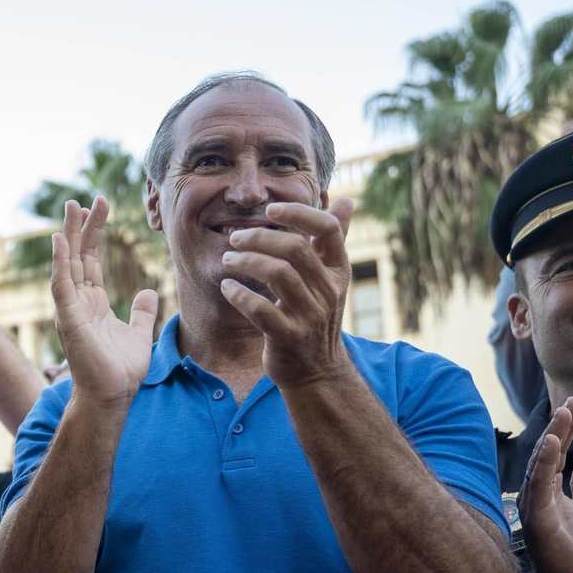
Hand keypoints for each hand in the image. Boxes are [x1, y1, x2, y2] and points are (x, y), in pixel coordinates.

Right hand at [48, 197, 158, 408]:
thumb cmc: (121, 371)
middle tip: (85, 199)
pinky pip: (62, 284)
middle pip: (78, 255)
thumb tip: (150, 291)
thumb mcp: (138, 333)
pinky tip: (60, 239)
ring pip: (68, 264)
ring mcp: (71, 310)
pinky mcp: (69, 319)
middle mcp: (78, 302)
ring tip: (72, 209)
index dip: (94, 233)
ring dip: (69, 236)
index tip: (100, 207)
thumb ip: (142, 311)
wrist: (113, 396)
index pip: (90, 260)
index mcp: (92, 303)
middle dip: (81, 226)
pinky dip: (60, 261)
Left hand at [219, 199, 355, 389]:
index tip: (271, 210)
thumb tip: (346, 200)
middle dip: (260, 238)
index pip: (328, 229)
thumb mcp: (331, 279)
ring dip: (246, 262)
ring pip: (277, 275)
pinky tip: (227, 287)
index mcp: (338, 271)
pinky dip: (239, 294)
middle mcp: (329, 290)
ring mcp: (310, 315)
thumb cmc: (316, 317)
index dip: (299, 213)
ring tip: (227, 260)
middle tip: (236, 238)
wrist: (317, 371)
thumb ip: (333, 241)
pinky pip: (260, 309)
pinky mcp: (289, 337)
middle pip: (295, 249)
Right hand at [519, 398, 572, 572]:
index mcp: (551, 493)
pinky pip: (539, 484)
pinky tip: (551, 443)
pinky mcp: (537, 517)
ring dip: (552, 438)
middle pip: (547, 453)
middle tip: (571, 402)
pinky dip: (544, 462)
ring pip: (540, 464)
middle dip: (560, 427)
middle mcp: (539, 495)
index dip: (566, 428)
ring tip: (563, 414)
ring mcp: (535, 505)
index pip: (557, 453)